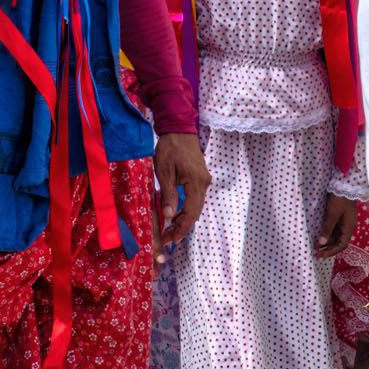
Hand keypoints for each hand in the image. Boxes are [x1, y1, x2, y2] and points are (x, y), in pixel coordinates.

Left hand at [153, 132, 209, 263]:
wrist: (179, 129)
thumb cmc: (170, 148)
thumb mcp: (164, 171)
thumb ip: (168, 194)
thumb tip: (169, 216)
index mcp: (196, 182)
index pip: (191, 212)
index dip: (181, 228)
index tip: (170, 239)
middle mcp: (204, 183)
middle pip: (196, 212)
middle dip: (182, 227)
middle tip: (168, 238)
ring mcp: (204, 181)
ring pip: (196, 206)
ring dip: (184, 218)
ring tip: (170, 229)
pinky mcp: (200, 178)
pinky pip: (195, 198)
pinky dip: (186, 208)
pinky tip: (176, 213)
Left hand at [316, 193, 356, 258]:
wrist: (343, 185)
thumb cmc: (339, 199)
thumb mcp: (332, 213)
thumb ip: (327, 228)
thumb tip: (321, 244)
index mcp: (348, 227)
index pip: (342, 245)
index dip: (332, 251)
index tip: (321, 254)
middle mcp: (347, 227)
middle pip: (338, 242)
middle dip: (328, 249)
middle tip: (316, 253)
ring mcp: (343, 223)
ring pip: (335, 237)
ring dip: (326, 242)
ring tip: (315, 247)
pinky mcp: (338, 218)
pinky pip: (333, 230)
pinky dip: (326, 235)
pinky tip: (318, 237)